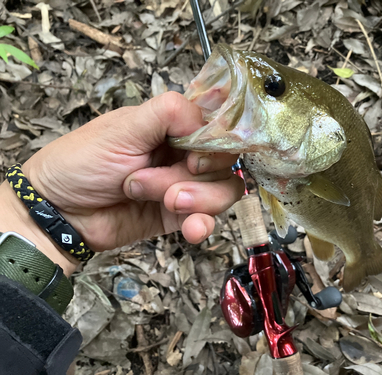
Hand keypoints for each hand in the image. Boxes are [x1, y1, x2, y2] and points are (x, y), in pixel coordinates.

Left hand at [1, 92, 243, 272]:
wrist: (59, 214)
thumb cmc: (80, 163)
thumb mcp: (122, 129)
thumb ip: (167, 113)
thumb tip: (207, 118)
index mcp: (172, 125)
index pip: (218, 126)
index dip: (215, 143)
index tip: (193, 156)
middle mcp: (182, 153)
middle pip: (224, 161)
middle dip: (194, 176)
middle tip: (151, 182)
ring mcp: (184, 185)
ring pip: (224, 190)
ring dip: (196, 199)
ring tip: (160, 202)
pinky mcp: (179, 215)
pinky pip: (209, 219)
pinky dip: (203, 224)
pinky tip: (191, 229)